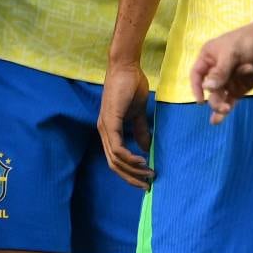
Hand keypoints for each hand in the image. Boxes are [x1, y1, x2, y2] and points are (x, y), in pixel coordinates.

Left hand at [97, 62, 152, 188]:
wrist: (127, 67)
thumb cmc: (132, 85)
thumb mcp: (139, 112)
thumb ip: (141, 129)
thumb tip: (146, 148)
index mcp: (109, 130)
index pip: (116, 159)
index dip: (129, 172)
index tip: (145, 179)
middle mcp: (104, 131)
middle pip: (114, 165)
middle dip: (131, 178)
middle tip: (147, 186)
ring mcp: (105, 127)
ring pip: (115, 160)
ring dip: (133, 170)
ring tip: (149, 174)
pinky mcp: (110, 122)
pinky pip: (117, 147)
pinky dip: (129, 158)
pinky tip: (142, 160)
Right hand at [191, 18, 252, 122]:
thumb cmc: (249, 40)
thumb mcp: (232, 53)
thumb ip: (220, 72)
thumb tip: (207, 87)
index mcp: (209, 57)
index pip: (197, 74)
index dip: (196, 87)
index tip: (201, 100)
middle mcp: (217, 69)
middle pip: (209, 89)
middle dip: (215, 98)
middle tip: (224, 105)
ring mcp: (229, 79)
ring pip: (219, 96)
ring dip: (221, 104)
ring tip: (227, 108)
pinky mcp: (240, 87)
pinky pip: (229, 100)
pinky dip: (224, 109)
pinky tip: (216, 121)